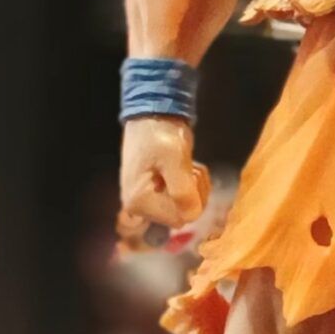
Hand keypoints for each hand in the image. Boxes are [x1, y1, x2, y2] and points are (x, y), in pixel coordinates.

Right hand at [118, 117, 209, 249]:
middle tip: (189, 168)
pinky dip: (192, 184)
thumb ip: (182, 191)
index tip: (188, 173)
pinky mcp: (157, 194)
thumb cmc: (161, 134)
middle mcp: (140, 207)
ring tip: (186, 165)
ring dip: (195, 186)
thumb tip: (191, 216)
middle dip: (195, 192)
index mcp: (139, 202)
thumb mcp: (174, 160)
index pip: (181, 217)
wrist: (153, 116)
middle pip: (184, 214)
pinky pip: (184, 200)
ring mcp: (148, 201)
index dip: (192, 197)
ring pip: (187, 207)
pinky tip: (185, 168)